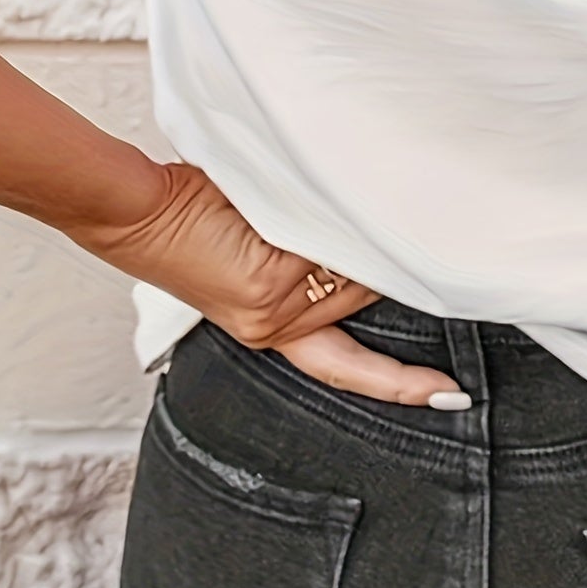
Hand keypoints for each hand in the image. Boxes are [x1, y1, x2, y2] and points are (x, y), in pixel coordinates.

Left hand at [65, 160, 469, 407]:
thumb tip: (374, 236)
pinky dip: (332, 214)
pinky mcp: (268, 280)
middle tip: (389, 217)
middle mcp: (276, 327)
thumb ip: (310, 255)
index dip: (401, 383)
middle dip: (376, 250)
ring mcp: (275, 307)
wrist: (136, 213)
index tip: (450, 397)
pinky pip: (331, 246)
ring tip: (317, 192)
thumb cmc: (193, 217)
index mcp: (274, 329)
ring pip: (355, 268)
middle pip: (366, 292)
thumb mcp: (257, 249)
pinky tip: (315, 191)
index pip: (349, 365)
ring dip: (355, 225)